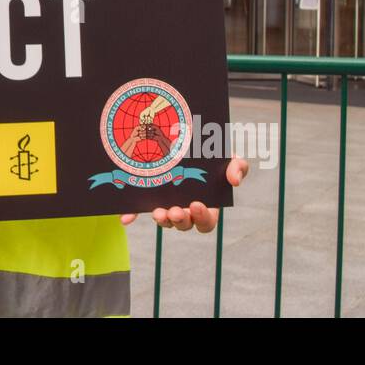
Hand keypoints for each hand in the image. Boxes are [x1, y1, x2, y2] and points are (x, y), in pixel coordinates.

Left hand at [119, 157, 248, 231]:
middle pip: (184, 224)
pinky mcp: (149, 199)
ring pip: (164, 220)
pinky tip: (126, 218)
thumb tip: (235, 180)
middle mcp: (186, 209)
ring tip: (158, 212)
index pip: (206, 221)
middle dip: (180, 220)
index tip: (197, 204)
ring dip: (162, 219)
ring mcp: (167, 204)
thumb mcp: (229, 158)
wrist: (187, 140)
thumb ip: (238, 167)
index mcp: (206, 205)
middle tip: (176, 212)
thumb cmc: (212, 156)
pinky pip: (140, 211)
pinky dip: (132, 215)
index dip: (202, 217)